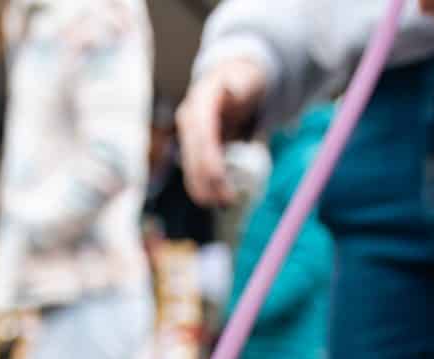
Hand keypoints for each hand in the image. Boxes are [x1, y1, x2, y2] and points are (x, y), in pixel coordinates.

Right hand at [176, 55, 269, 205]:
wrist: (233, 79)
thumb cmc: (244, 80)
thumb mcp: (246, 78)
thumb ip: (240, 86)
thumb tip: (232, 90)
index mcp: (200, 102)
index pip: (200, 134)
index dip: (207, 157)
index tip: (218, 177)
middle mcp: (188, 119)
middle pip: (192, 156)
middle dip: (208, 180)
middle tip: (228, 200)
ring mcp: (187, 135)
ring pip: (190, 169)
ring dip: (205, 190)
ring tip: (225, 204)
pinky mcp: (192, 149)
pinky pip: (194, 172)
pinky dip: (204, 188)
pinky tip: (217, 200)